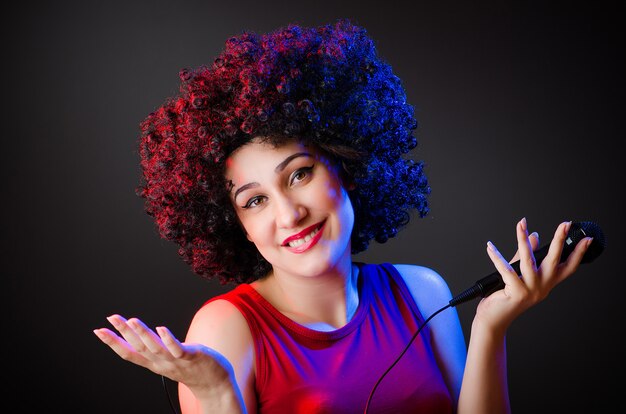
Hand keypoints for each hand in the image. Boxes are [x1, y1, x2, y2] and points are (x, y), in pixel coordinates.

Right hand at [94, 315, 239, 401]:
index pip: (129, 353)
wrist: (214, 384)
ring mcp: (176, 361)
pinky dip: (168, 340)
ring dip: (143, 334)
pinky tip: (161, 328)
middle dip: (124, 332)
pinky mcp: (191, 357)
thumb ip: (153, 351)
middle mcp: (161, 363)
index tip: (98, 330)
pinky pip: (178, 349)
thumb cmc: (190, 369)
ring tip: (132, 320)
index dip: (113, 342)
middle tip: (111, 318)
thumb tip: (139, 336)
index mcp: (154, 363)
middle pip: (139, 347)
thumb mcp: (166, 361)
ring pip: (156, 348)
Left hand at [475, 218, 591, 331]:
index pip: (568, 267)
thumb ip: (526, 256)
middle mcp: (542, 287)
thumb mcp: (520, 275)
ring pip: (528, 260)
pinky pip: (506, 270)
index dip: (578, 254)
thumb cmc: (505, 297)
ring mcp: (530, 290)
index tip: (587, 239)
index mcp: (547, 283)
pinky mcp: (516, 293)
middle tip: (565, 224)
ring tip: (521, 224)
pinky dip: (497, 257)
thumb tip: (534, 235)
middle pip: (554, 260)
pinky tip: (490, 247)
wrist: (493, 320)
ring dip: (523, 240)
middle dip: (560, 240)